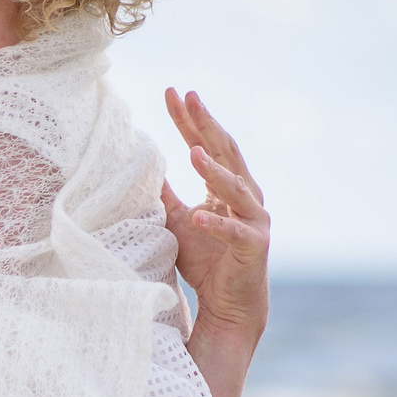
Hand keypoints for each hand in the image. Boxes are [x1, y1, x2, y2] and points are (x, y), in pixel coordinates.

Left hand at [161, 89, 269, 337]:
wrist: (230, 304)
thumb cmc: (206, 260)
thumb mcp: (177, 221)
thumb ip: (165, 195)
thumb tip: (142, 168)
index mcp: (227, 186)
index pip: (207, 144)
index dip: (190, 120)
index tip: (173, 93)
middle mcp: (246, 195)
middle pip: (227, 153)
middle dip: (207, 126)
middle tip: (190, 99)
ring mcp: (254, 219)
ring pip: (235, 188)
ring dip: (214, 170)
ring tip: (192, 153)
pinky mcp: (254, 246)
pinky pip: (234, 232)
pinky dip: (216, 224)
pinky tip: (197, 216)